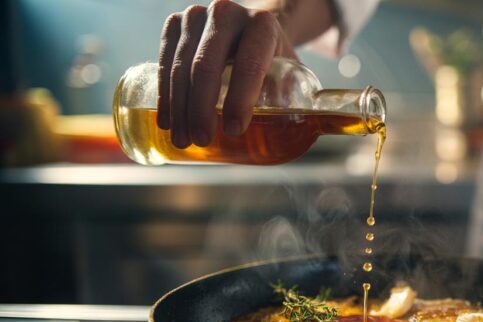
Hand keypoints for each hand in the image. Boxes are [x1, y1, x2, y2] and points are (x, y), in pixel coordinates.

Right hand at [157, 0, 296, 148]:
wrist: (249, 31)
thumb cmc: (273, 61)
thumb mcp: (291, 74)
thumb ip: (301, 98)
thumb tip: (311, 131)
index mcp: (263, 25)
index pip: (249, 63)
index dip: (240, 99)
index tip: (235, 130)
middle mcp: (228, 13)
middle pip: (208, 66)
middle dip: (202, 109)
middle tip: (203, 140)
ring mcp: (197, 16)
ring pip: (182, 66)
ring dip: (180, 108)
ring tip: (184, 140)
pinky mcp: (174, 24)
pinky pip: (164, 62)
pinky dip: (166, 95)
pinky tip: (167, 121)